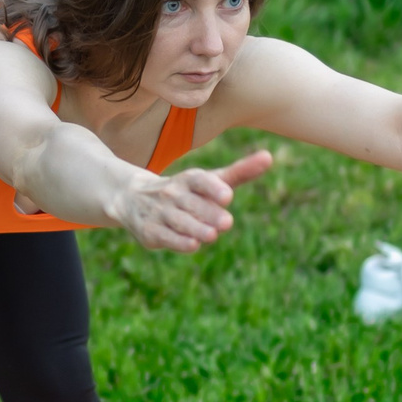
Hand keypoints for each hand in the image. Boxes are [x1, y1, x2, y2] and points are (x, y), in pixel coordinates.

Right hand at [114, 150, 273, 251]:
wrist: (132, 198)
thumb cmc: (184, 190)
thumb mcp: (210, 179)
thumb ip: (240, 172)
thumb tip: (269, 157)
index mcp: (188, 179)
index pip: (200, 180)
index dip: (213, 187)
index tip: (228, 196)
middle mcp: (172, 193)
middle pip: (193, 204)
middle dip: (208, 213)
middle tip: (226, 223)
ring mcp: (160, 213)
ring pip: (180, 222)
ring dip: (196, 228)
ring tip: (212, 235)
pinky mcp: (149, 232)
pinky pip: (166, 237)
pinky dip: (179, 242)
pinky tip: (193, 244)